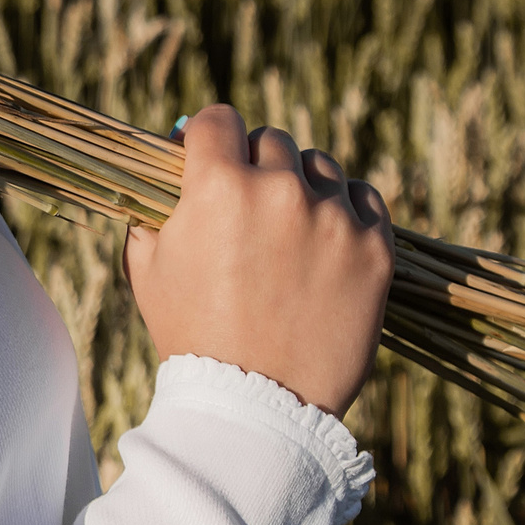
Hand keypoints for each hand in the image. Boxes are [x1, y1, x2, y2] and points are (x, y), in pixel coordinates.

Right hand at [124, 103, 393, 416]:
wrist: (259, 404)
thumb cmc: (193, 336)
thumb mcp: (148, 268)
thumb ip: (154, 214)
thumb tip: (167, 183)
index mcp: (217, 187)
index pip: (217, 120)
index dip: (207, 136)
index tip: (208, 154)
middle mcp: (278, 190)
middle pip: (270, 139)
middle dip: (254, 163)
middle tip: (247, 201)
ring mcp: (333, 218)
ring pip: (319, 165)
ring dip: (301, 183)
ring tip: (289, 223)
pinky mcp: (375, 249)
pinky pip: (363, 198)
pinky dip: (345, 208)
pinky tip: (326, 234)